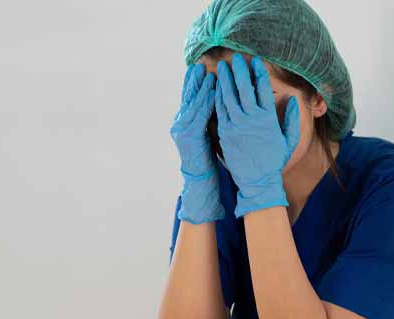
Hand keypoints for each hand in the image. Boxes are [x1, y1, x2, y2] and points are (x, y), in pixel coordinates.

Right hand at [170, 63, 224, 222]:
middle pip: (187, 97)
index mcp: (184, 121)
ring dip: (201, 88)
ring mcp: (183, 130)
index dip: (192, 82)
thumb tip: (214, 98)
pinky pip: (200, 116)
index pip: (188, 97)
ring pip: (193, 104)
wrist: (201, 178)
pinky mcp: (190, 137)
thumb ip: (205, 116)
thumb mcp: (204, 132)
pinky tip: (212, 92)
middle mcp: (180, 123)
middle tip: (200, 65)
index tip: (198, 67)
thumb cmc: (207, 155)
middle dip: (194, 81)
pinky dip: (206, 102)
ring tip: (208, 74)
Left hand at [215, 53, 300, 217]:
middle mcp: (252, 119)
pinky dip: (217, 96)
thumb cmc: (274, 161)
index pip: (263, 88)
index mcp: (268, 118)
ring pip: (229, 96)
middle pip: (244, 87)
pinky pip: (220, 110)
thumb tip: (293, 100)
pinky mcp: (225, 132)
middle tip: (236, 58)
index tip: (255, 61)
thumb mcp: (288, 140)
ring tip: (222, 67)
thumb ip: (291, 119)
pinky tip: (215, 87)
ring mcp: (237, 125)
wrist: (257, 181)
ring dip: (226, 80)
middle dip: (240, 70)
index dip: (258, 73)